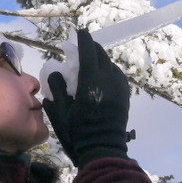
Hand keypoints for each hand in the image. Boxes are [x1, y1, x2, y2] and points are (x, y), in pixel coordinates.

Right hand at [41, 29, 131, 167]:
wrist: (103, 150)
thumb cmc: (77, 133)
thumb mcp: (59, 112)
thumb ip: (57, 88)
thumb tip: (56, 71)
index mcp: (91, 83)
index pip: (89, 53)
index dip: (84, 40)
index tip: (80, 32)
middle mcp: (108, 81)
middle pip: (101, 56)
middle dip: (92, 48)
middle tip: (82, 46)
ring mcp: (119, 88)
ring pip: (111, 65)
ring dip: (100, 59)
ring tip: (90, 61)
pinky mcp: (125, 96)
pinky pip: (117, 76)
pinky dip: (108, 70)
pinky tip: (101, 75)